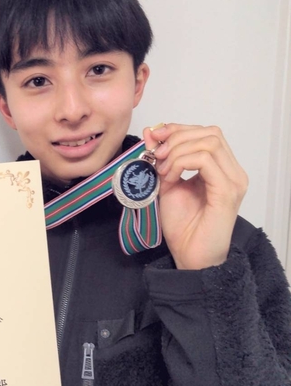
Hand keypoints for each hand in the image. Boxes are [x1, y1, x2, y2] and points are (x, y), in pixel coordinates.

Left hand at [143, 123, 247, 269]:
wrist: (190, 256)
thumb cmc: (182, 226)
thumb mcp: (166, 183)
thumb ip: (161, 158)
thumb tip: (152, 131)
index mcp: (222, 169)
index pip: (207, 133)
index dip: (179, 129)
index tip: (155, 138)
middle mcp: (233, 172)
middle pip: (210, 133)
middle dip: (177, 138)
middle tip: (156, 155)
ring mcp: (233, 181)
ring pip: (209, 143)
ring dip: (178, 152)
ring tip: (163, 171)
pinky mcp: (227, 192)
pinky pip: (205, 160)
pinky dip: (181, 163)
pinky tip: (170, 178)